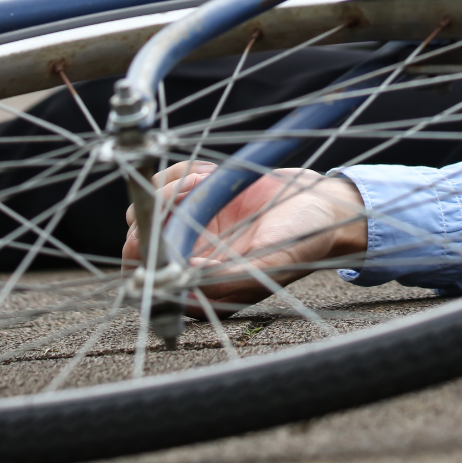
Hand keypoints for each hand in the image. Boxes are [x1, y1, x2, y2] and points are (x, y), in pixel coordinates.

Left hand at [122, 163, 367, 309]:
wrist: (322, 203)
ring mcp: (189, 230)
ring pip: (146, 208)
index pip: (152, 278)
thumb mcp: (274, 261)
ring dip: (170, 186)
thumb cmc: (305, 238)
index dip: (150, 248)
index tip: (168, 220)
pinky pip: (164, 184)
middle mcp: (190, 263)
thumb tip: (184, 279)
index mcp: (205, 290)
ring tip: (206, 178)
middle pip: (139, 241)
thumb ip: (231, 278)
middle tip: (191, 188)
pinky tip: (210, 172)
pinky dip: (180, 172)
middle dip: (157, 209)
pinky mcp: (194, 201)